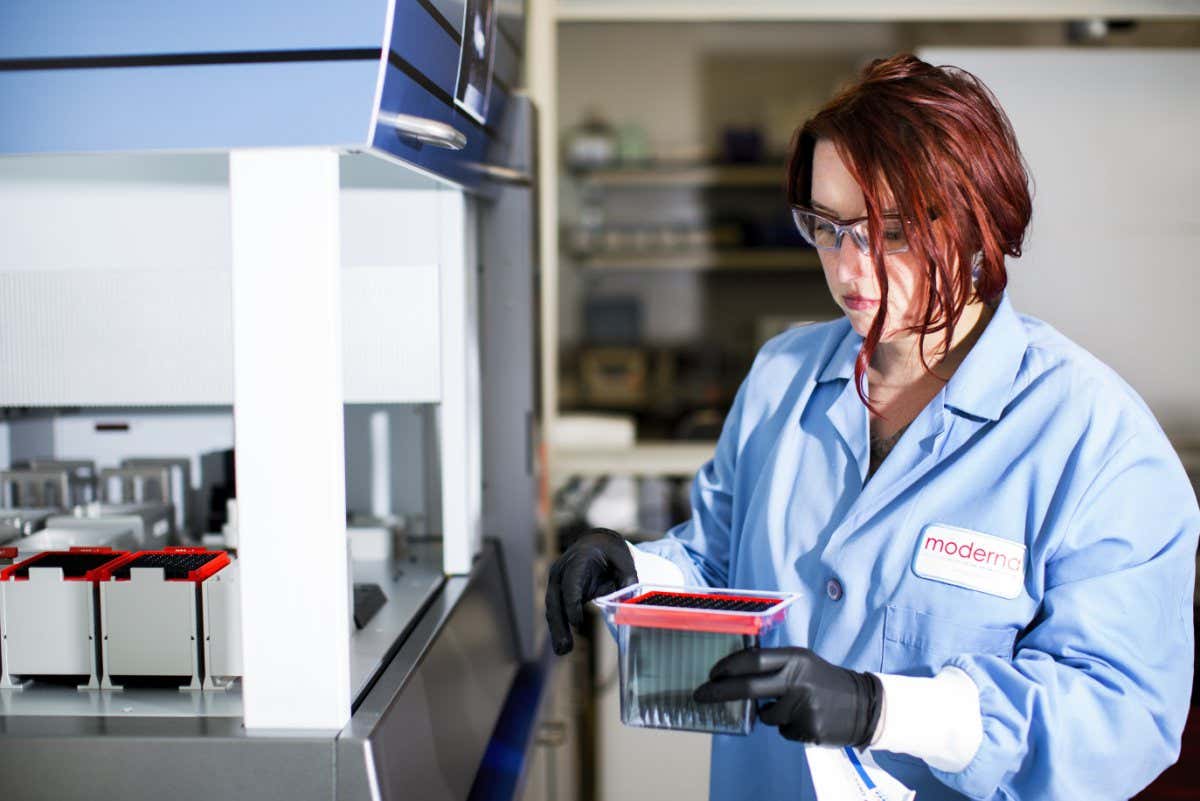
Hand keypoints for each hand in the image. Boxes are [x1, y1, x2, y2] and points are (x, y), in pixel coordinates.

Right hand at [545, 528, 637, 654]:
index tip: (577, 623)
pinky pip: (556, 611)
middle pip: (556, 599)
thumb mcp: (623, 558)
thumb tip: (629, 595)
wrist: (596, 544)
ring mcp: (557, 582)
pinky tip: (562, 645)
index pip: (571, 584)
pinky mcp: (558, 593)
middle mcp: (561, 571)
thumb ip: (627, 575)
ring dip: (556, 630)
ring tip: (562, 651)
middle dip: (559, 624)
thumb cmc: (610, 552)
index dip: (572, 603)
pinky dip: (558, 627)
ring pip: (552, 608)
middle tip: (565, 647)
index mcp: (577, 561)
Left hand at [693, 647, 881, 746]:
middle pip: (749, 688)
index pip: (753, 659)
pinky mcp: (808, 729)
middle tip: (700, 696)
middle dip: (719, 692)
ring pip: (767, 716)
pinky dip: (789, 728)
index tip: (710, 674)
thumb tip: (733, 675)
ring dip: (771, 714)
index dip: (728, 666)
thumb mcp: (803, 663)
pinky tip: (806, 719)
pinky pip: (784, 731)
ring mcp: (803, 706)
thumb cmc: (823, 681)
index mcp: (795, 659)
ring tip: (795, 707)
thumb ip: (774, 666)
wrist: (863, 705)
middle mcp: (798, 680)